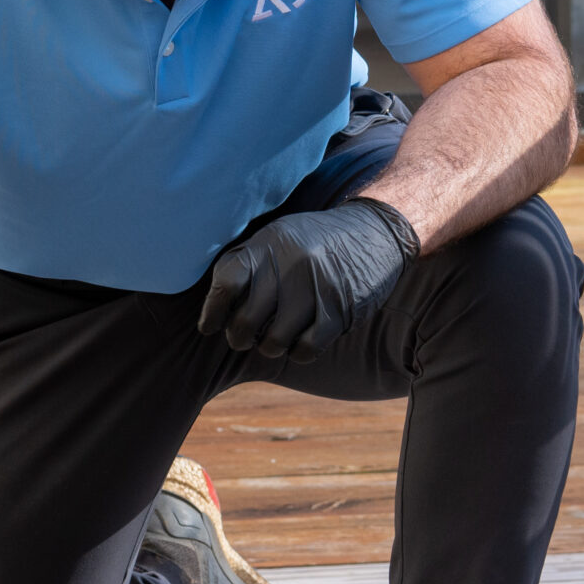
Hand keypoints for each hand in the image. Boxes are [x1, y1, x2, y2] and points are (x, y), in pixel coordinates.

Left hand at [198, 197, 418, 361]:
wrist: (374, 231)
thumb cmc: (315, 240)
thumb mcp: (278, 236)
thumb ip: (249, 261)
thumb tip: (214, 302)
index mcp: (267, 245)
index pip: (226, 282)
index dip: (212, 311)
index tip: (209, 326)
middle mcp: (288, 265)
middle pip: (246, 320)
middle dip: (239, 337)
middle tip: (243, 338)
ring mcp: (315, 289)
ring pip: (274, 341)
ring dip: (269, 348)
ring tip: (272, 340)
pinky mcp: (338, 311)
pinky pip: (305, 349)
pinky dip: (297, 353)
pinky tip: (298, 343)